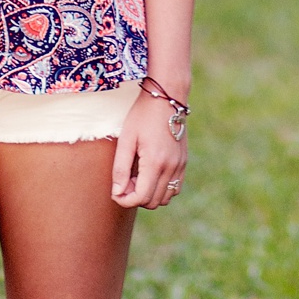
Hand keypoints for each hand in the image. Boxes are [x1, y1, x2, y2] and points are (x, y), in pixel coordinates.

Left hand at [112, 91, 186, 210]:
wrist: (167, 97)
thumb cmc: (143, 115)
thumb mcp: (126, 139)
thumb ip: (121, 168)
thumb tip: (117, 192)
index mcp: (155, 162)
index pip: (140, 198)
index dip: (124, 200)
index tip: (115, 190)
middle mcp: (171, 167)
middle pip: (152, 202)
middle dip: (135, 197)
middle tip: (126, 179)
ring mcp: (180, 166)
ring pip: (164, 199)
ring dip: (149, 194)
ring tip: (138, 176)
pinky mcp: (183, 162)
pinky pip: (175, 188)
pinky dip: (161, 189)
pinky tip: (150, 174)